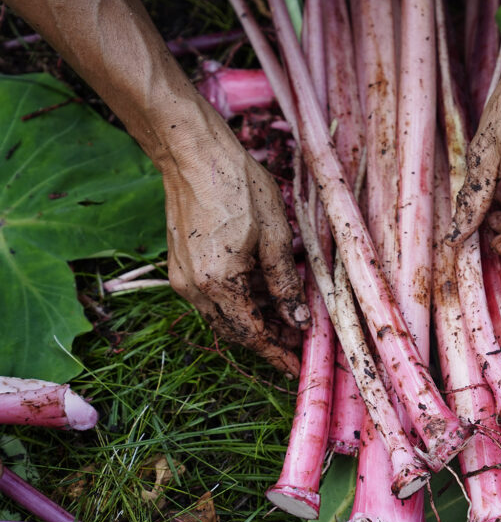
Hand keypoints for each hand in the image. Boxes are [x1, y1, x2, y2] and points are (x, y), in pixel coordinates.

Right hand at [162, 134, 307, 375]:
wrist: (192, 154)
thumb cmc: (237, 185)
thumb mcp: (276, 235)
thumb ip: (285, 284)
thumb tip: (298, 321)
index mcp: (219, 283)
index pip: (253, 335)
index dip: (278, 354)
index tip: (298, 367)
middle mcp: (194, 288)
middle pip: (236, 331)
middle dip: (269, 340)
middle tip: (299, 342)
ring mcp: (183, 278)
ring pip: (224, 316)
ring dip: (255, 321)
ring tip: (287, 317)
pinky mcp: (180, 266)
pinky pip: (213, 298)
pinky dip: (239, 302)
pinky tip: (264, 293)